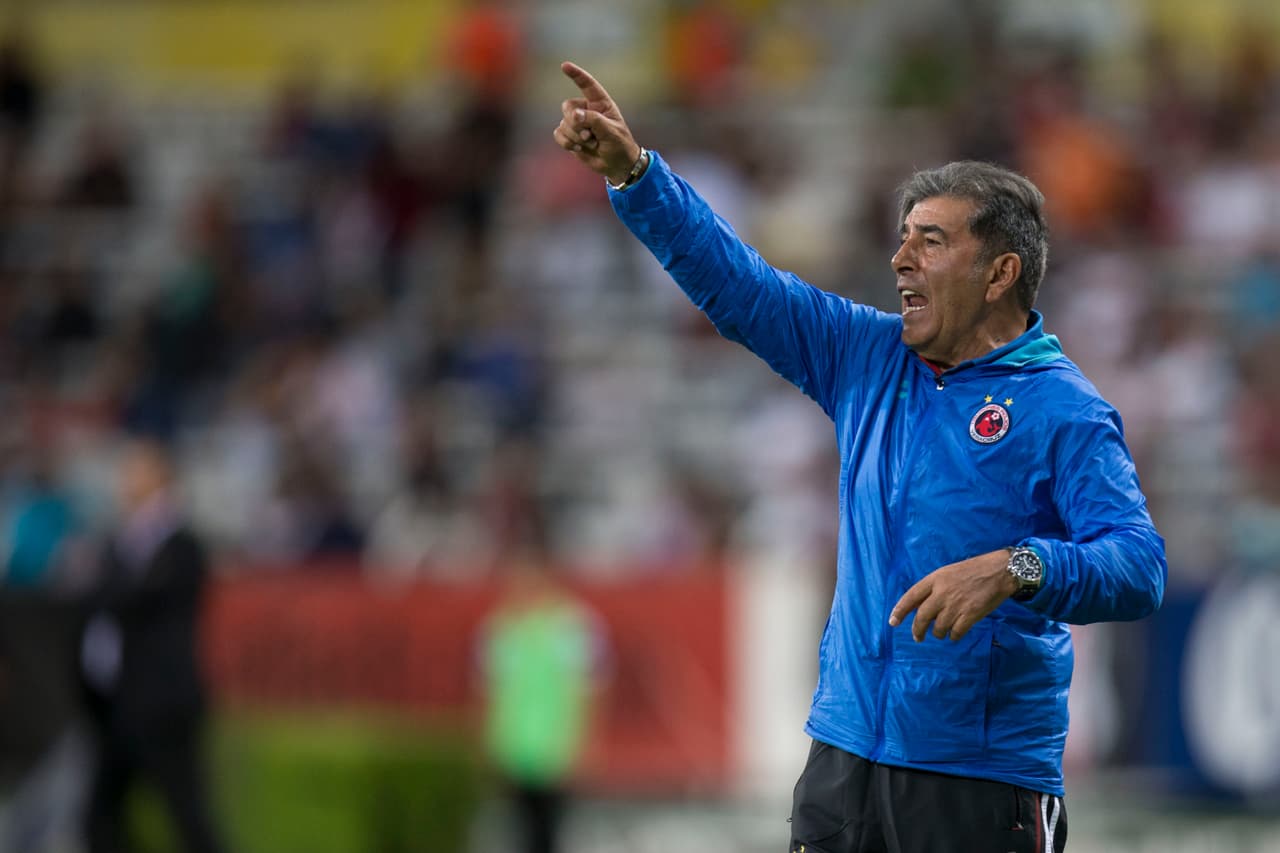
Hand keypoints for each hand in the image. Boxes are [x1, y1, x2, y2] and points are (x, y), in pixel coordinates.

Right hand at [554, 61, 642, 184]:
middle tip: (591, 136)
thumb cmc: (619, 145)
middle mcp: (586, 109)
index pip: (587, 85)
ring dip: (575, 137)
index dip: (576, 74)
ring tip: (591, 144)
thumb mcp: (611, 132)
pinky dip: (567, 143)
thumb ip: (594, 120)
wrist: (616, 165)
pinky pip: (558, 134)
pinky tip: (578, 148)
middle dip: (576, 124)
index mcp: (600, 103)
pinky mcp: (570, 135)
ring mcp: (577, 123)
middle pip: (568, 107)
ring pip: (563, 123)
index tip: (565, 66)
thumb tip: (575, 115)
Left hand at [888, 549, 1018, 641]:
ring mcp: (956, 605)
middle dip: (917, 630)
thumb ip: (933, 588)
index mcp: (935, 579)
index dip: (899, 611)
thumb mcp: (947, 572)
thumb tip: (919, 607)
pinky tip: (954, 634)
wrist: (999, 571)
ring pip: (938, 628)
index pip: (911, 596)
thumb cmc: (973, 570)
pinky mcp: (970, 615)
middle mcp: (942, 593)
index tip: (893, 622)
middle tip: (917, 638)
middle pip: (922, 617)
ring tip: (941, 633)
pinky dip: (953, 636)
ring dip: (938, 633)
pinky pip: (956, 632)